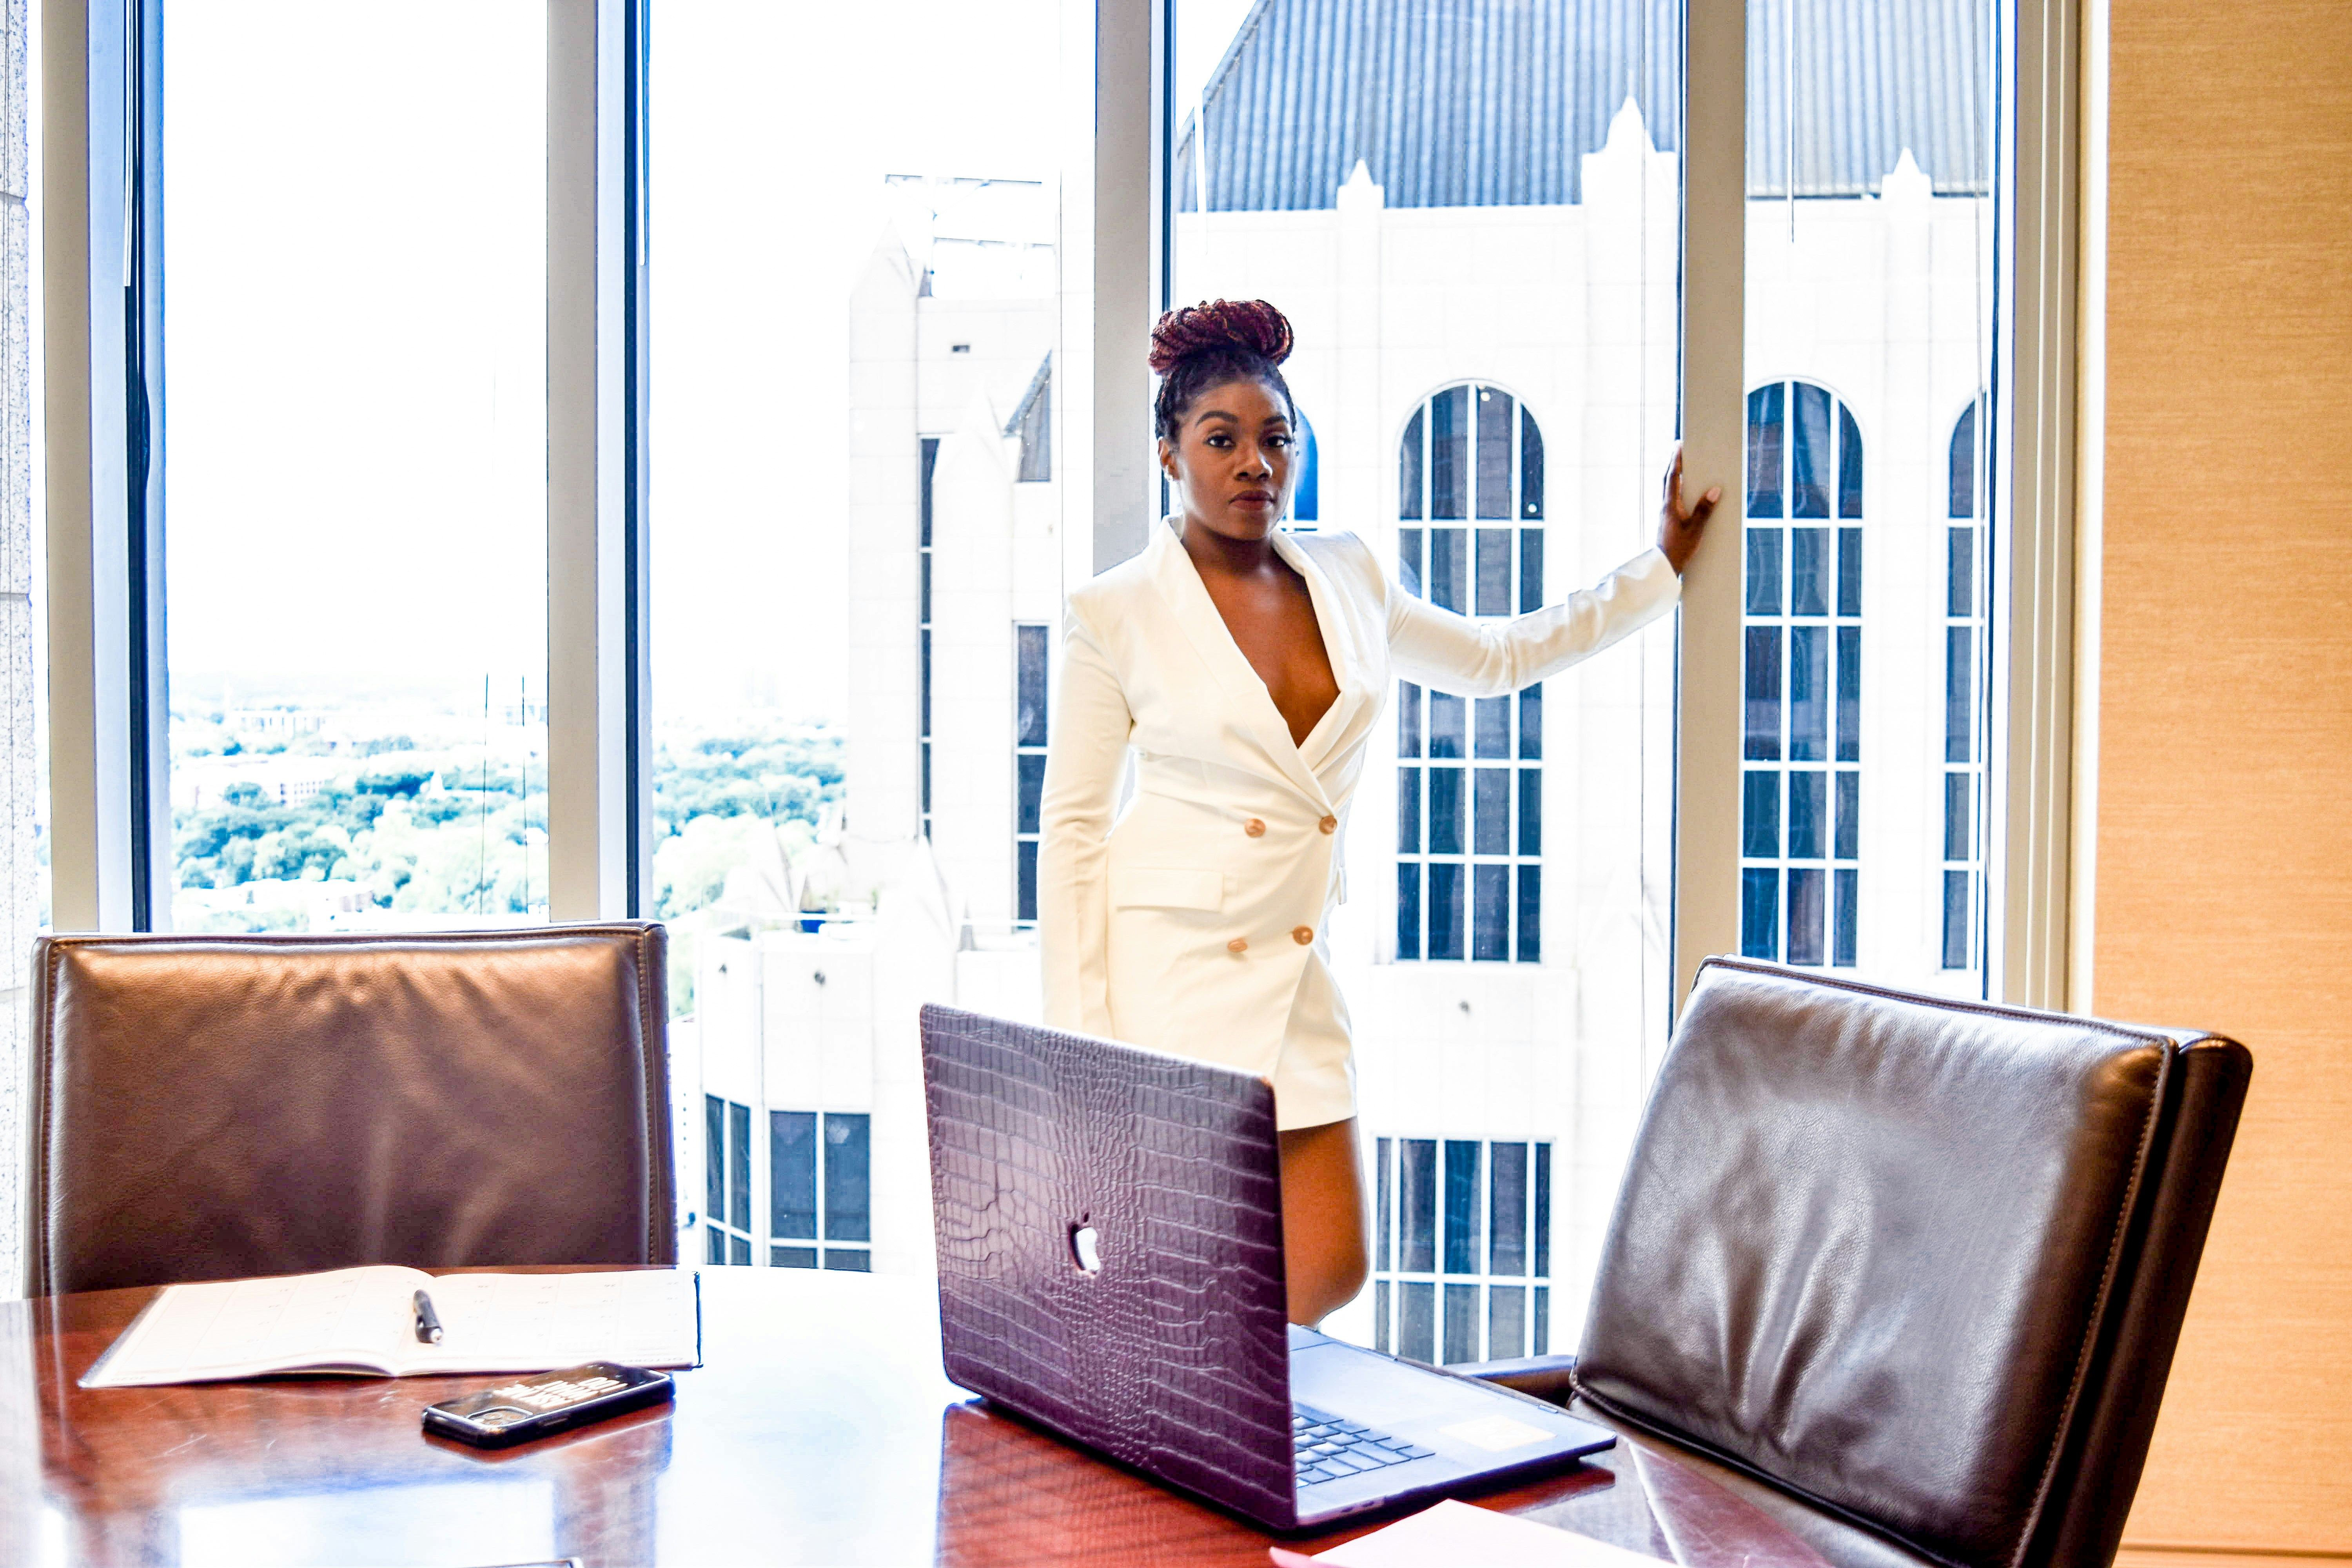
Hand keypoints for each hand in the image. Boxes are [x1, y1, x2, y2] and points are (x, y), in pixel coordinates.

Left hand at [1658, 447, 1721, 574]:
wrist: (1663, 567)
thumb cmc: (1678, 549)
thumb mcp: (1695, 529)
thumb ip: (1705, 510)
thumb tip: (1715, 490)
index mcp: (1670, 505)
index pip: (1673, 477)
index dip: (1676, 461)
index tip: (1678, 445)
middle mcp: (1665, 507)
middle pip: (1668, 480)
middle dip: (1674, 465)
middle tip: (1679, 451)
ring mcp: (1665, 514)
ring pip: (1669, 490)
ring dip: (1675, 477)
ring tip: (1683, 467)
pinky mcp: (1667, 521)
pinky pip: (1672, 500)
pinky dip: (1678, 490)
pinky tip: (1685, 493)